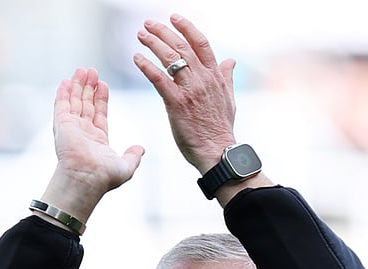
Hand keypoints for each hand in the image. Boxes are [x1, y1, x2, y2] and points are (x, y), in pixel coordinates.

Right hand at [39, 68, 144, 226]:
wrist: (87, 180)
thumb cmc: (104, 178)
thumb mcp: (126, 167)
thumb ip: (133, 156)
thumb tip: (141, 149)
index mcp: (97, 140)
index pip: (99, 113)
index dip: (101, 98)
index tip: (103, 84)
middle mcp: (83, 133)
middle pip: (85, 104)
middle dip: (88, 87)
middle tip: (91, 71)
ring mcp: (71, 128)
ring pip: (74, 102)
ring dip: (78, 85)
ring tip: (82, 70)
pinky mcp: (62, 125)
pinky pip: (62, 105)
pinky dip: (63, 93)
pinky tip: (66, 81)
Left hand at [133, 15, 236, 173]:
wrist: (217, 152)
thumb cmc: (221, 129)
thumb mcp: (229, 99)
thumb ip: (226, 77)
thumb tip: (230, 60)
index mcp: (215, 76)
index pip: (201, 43)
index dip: (187, 27)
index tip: (174, 18)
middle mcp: (203, 79)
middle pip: (181, 47)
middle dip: (163, 32)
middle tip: (148, 24)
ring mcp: (190, 90)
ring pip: (170, 58)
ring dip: (153, 43)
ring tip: (141, 35)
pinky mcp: (177, 103)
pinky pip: (159, 79)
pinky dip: (146, 66)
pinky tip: (136, 58)